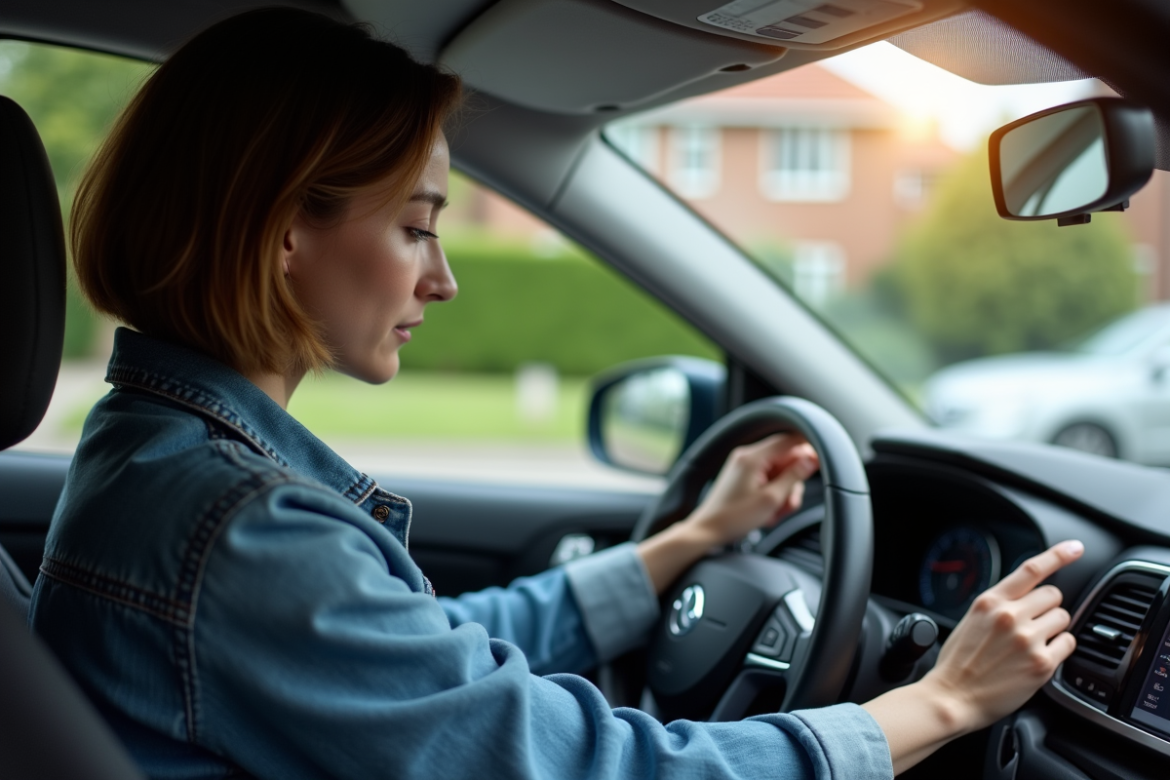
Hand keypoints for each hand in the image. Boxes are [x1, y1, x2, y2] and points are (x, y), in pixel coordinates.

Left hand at [687, 434, 818, 546]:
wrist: (708, 530)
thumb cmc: (734, 517)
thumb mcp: (770, 499)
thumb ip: (793, 477)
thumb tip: (811, 460)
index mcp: (753, 457)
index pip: (789, 440)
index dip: (808, 450)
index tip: (820, 462)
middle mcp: (748, 456)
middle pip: (786, 458)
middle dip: (793, 481)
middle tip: (789, 502)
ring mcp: (745, 466)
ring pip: (779, 471)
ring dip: (784, 491)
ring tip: (776, 511)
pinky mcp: (744, 476)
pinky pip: (769, 479)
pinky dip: (774, 493)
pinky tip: (768, 511)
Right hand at [863, 540, 1083, 773]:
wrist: (952, 698)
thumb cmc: (958, 663)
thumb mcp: (971, 620)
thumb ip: (998, 605)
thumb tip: (1025, 597)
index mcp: (990, 601)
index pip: (1030, 569)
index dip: (1057, 555)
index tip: (1075, 548)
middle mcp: (1010, 616)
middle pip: (1054, 595)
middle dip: (1047, 608)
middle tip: (1032, 625)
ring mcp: (1028, 639)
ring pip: (1063, 618)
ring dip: (1054, 629)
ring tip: (1033, 644)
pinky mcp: (1042, 663)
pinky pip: (1068, 644)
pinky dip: (1059, 649)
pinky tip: (1039, 658)